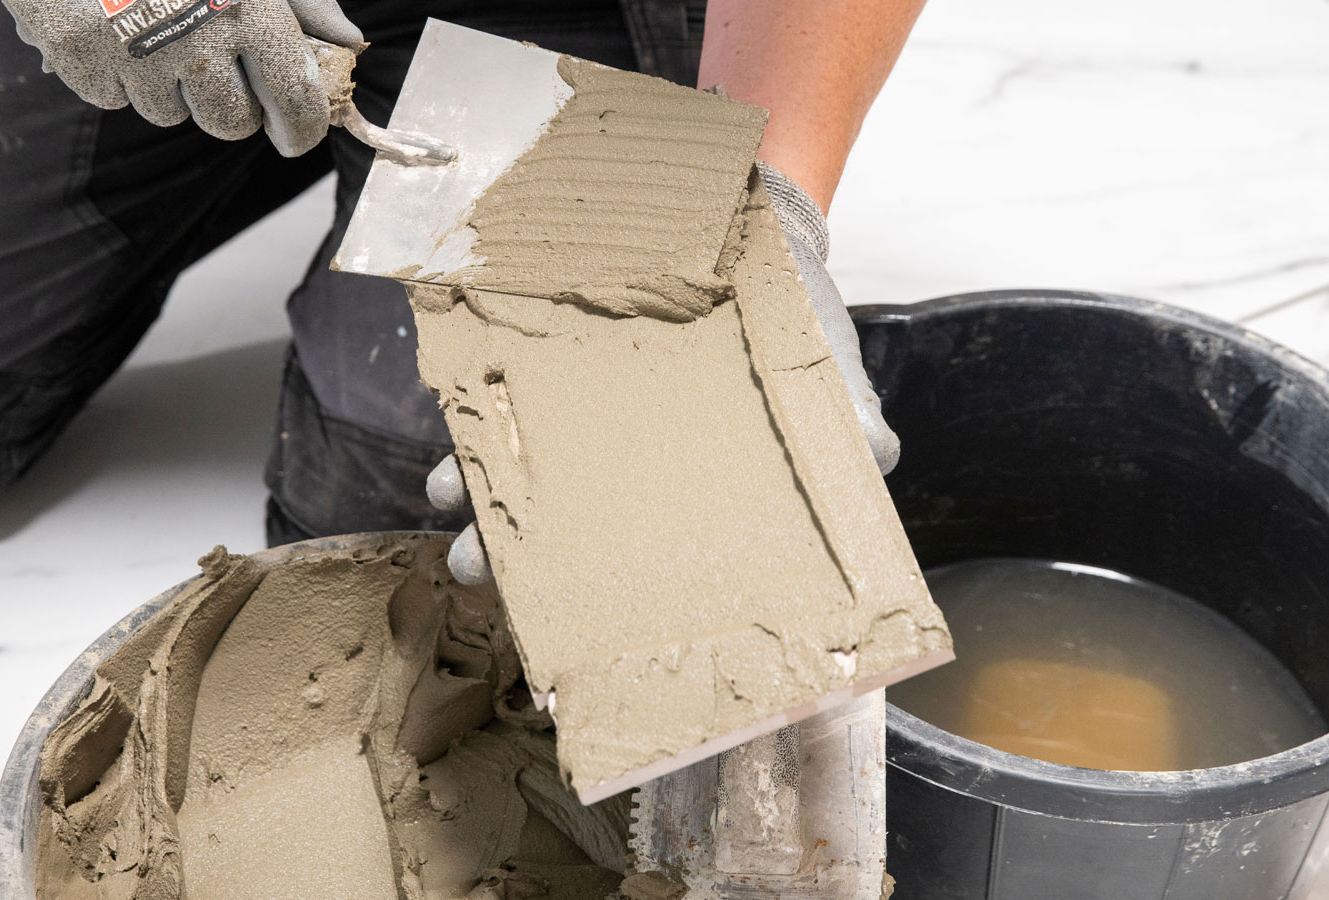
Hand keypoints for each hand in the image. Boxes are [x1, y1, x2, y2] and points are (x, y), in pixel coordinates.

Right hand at [3, 0, 361, 156]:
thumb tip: (348, 42)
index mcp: (249, 8)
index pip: (295, 99)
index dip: (301, 129)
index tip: (294, 137)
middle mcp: (196, 38)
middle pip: (230, 124)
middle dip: (229, 106)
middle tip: (211, 61)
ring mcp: (134, 55)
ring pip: (169, 114)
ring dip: (168, 85)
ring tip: (153, 24)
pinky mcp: (80, 60)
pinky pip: (114, 98)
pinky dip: (116, 72)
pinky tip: (112, 24)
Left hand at [424, 164, 901, 586]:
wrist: (757, 219)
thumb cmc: (796, 316)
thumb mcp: (831, 375)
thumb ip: (849, 431)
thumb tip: (879, 458)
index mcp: (674, 495)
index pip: (621, 574)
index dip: (584, 617)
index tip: (548, 657)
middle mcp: (615, 463)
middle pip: (544, 530)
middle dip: (501, 559)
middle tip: (476, 572)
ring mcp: (574, 409)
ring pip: (506, 464)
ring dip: (467, 484)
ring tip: (450, 494)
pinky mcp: (547, 351)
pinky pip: (494, 381)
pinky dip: (469, 396)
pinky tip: (454, 402)